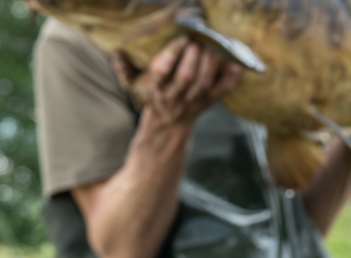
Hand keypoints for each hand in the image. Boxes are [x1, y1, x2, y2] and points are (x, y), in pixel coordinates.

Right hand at [112, 36, 241, 126]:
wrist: (168, 124)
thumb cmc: (151, 96)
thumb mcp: (133, 85)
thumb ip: (125, 68)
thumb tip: (116, 51)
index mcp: (155, 89)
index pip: (161, 73)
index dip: (171, 55)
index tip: (180, 40)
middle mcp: (174, 96)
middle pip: (186, 78)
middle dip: (193, 58)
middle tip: (197, 42)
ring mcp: (193, 101)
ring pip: (203, 84)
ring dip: (209, 64)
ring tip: (211, 48)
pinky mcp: (208, 102)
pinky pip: (221, 91)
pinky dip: (230, 78)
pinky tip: (235, 63)